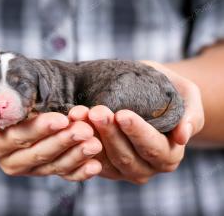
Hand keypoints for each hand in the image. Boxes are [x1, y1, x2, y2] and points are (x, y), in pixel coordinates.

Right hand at [0, 51, 101, 180]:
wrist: (6, 94)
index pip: (18, 136)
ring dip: (76, 156)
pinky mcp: (44, 168)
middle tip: (85, 130)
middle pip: (38, 153)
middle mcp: (8, 159)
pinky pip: (62, 173)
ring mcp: (28, 167)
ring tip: (95, 144)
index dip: (40, 129)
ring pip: (53, 165)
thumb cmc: (0, 83)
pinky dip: (79, 171)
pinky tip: (95, 166)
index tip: (61, 120)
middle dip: (63, 142)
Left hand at [68, 61, 203, 183]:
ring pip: (105, 160)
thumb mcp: (186, 96)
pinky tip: (72, 124)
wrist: (147, 94)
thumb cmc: (167, 92)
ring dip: (90, 139)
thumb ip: (191, 115)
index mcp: (168, 154)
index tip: (121, 114)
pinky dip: (79, 144)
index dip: (137, 132)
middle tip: (96, 111)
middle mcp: (147, 168)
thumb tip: (183, 136)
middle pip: (126, 156)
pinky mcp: (104, 166)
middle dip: (109, 133)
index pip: (152, 147)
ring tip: (80, 115)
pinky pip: (90, 161)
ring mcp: (123, 170)